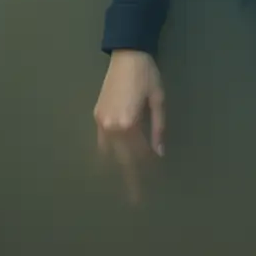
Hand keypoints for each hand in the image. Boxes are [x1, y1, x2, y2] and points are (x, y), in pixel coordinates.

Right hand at [94, 49, 165, 202]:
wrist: (127, 54)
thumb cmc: (147, 75)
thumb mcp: (158, 100)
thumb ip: (158, 127)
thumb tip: (159, 153)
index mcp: (129, 123)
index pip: (139, 154)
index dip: (147, 169)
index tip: (155, 182)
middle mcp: (111, 127)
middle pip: (122, 160)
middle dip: (130, 180)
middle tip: (136, 201)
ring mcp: (101, 122)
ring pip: (108, 155)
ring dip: (117, 170)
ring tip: (124, 186)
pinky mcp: (96, 116)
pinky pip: (101, 143)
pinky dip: (107, 155)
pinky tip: (112, 165)